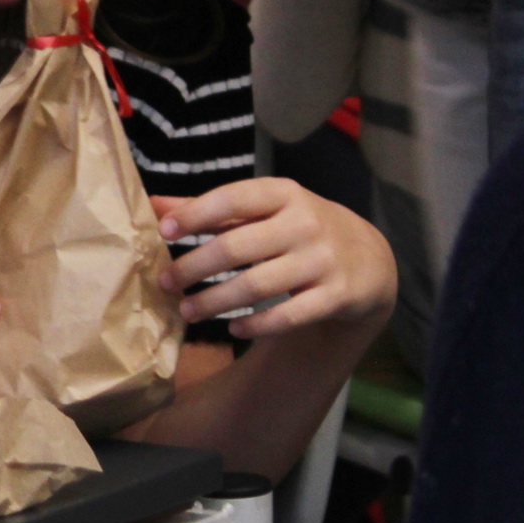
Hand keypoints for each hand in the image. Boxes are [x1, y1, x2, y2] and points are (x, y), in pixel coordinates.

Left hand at [152, 180, 396, 339]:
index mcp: (284, 193)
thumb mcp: (266, 208)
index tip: (164, 230)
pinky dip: (256, 325)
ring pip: (257, 286)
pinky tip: (233, 329)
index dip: (196, 213)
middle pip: (237, 247)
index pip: (234, 198)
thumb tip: (155, 205)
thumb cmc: (300, 228)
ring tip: (188, 311)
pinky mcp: (335, 295)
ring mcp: (322, 260)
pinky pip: (287, 316)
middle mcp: (305, 223)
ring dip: (215, 301)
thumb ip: (213, 208)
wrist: (368, 259)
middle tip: (166, 283)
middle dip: (194, 267)